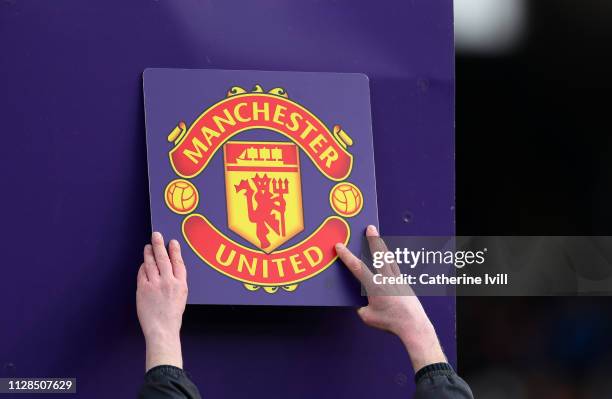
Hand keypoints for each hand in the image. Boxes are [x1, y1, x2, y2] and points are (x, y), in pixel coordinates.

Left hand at [137, 232, 187, 371]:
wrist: (162, 329)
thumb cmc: (172, 315)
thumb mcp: (181, 296)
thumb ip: (176, 282)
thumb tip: (168, 269)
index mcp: (181, 284)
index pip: (178, 262)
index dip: (175, 251)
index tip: (173, 242)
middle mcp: (168, 282)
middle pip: (163, 258)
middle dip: (160, 245)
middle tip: (157, 235)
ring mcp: (155, 285)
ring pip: (151, 263)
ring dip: (149, 253)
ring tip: (148, 246)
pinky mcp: (143, 289)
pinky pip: (142, 273)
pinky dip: (143, 267)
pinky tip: (143, 264)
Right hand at [335, 225, 446, 371]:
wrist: (413, 324)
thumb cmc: (390, 323)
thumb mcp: (368, 317)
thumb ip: (362, 308)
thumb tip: (362, 304)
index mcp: (375, 286)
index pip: (357, 267)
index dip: (346, 256)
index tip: (339, 246)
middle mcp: (387, 279)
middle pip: (379, 255)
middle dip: (373, 240)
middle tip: (370, 227)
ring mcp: (398, 280)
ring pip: (389, 259)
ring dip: (383, 248)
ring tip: (378, 239)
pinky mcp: (405, 284)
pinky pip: (395, 269)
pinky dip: (390, 263)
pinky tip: (388, 263)